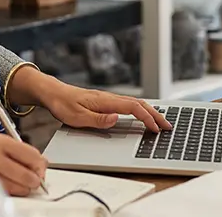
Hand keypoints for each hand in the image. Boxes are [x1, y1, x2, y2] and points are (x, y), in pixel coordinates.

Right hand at [0, 135, 46, 196]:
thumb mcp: (1, 145)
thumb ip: (22, 153)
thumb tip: (43, 164)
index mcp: (0, 141)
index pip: (31, 155)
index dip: (40, 166)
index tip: (41, 170)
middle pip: (26, 174)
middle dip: (34, 181)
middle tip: (34, 181)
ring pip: (17, 187)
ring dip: (23, 189)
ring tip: (21, 185)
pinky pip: (5, 193)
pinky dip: (11, 193)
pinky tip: (9, 187)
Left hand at [41, 82, 170, 132]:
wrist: (53, 93)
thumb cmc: (63, 105)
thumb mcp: (77, 117)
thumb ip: (97, 119)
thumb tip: (116, 118)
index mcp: (105, 101)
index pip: (133, 108)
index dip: (147, 118)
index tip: (156, 128)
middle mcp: (110, 97)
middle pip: (139, 104)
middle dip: (156, 114)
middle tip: (168, 126)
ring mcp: (108, 98)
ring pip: (135, 103)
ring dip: (150, 112)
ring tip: (161, 122)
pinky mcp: (106, 101)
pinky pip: (129, 104)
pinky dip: (141, 109)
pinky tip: (143, 115)